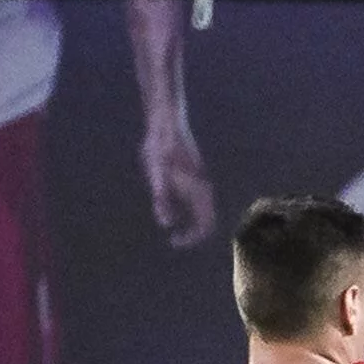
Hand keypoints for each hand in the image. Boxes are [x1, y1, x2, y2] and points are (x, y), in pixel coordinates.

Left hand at [141, 130, 216, 249]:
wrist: (166, 122)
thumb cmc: (160, 145)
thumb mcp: (156, 172)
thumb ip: (161, 198)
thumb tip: (165, 224)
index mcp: (198, 189)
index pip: (206, 224)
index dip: (192, 238)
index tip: (174, 240)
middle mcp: (203, 187)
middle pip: (206, 220)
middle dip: (191, 234)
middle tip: (173, 239)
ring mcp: (199, 182)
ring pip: (201, 211)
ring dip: (188, 222)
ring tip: (169, 224)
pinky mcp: (193, 177)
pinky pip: (194, 201)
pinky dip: (185, 211)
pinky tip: (169, 208)